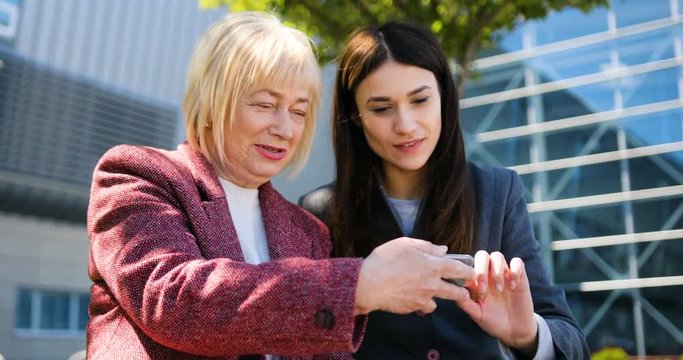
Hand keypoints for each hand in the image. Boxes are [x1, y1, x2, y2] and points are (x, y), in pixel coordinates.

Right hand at [354, 237, 474, 314]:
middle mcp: (432, 284)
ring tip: (431, 292)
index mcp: (433, 265)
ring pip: (440, 302)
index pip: (459, 269)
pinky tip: (414, 297)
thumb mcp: (405, 244)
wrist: (368, 284)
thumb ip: (426, 247)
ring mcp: (423, 298)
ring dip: (438, 297)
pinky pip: (423, 307)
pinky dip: (421, 304)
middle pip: (456, 292)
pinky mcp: (413, 308)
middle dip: (462, 292)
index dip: (468, 271)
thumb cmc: (385, 260)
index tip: (472, 273)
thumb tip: (442, 250)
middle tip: (462, 291)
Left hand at [455, 250, 537, 355]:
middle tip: (483, 288)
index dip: (467, 272)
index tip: (470, 286)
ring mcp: (504, 274)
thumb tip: (454, 294)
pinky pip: (518, 262)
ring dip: (497, 271)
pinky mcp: (520, 277)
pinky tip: (512, 286)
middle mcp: (489, 274)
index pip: (468, 265)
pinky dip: (515, 271)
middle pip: (482, 255)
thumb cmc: (492, 321)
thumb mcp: (478, 315)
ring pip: (497, 256)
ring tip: (499, 289)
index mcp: (476, 280)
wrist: (514, 330)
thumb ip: (466, 304)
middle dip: (481, 268)